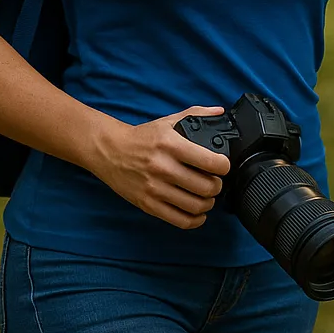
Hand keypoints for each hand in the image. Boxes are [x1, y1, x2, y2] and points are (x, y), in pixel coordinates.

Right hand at [88, 105, 232, 229]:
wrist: (109, 151)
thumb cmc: (142, 138)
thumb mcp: (168, 121)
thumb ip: (196, 114)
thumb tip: (220, 112)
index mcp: (171, 145)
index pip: (210, 161)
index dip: (223, 166)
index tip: (223, 166)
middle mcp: (163, 168)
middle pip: (206, 187)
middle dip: (217, 186)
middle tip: (216, 183)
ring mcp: (155, 188)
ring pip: (195, 206)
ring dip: (208, 203)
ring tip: (207, 197)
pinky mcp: (148, 204)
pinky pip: (179, 220)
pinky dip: (194, 220)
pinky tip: (197, 214)